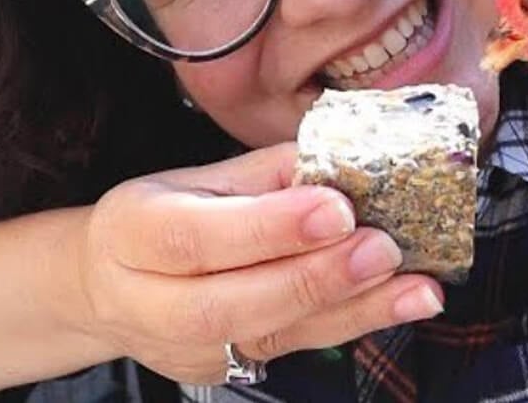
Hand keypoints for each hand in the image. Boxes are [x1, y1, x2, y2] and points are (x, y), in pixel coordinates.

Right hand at [76, 143, 442, 383]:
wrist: (110, 283)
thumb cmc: (168, 214)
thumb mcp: (203, 176)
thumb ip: (271, 171)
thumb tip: (347, 154)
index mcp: (133, 230)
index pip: (197, 237)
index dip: (270, 227)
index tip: (337, 208)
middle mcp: (149, 300)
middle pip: (231, 303)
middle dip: (316, 278)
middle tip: (384, 250)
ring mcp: (185, 349)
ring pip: (270, 336)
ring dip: (354, 312)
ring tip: (416, 289)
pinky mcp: (221, 372)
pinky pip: (292, 350)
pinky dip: (352, 324)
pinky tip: (400, 304)